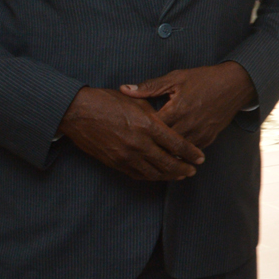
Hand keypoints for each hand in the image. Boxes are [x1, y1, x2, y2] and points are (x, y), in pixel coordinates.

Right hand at [58, 86, 203, 180]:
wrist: (77, 112)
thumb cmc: (107, 101)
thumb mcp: (137, 102)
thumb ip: (155, 114)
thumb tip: (170, 122)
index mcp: (148, 125)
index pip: (177, 144)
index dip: (191, 153)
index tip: (200, 158)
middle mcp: (140, 143)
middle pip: (169, 163)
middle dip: (184, 168)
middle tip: (193, 170)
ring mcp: (127, 156)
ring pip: (154, 172)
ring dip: (169, 175)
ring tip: (180, 175)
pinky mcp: (115, 163)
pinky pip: (138, 174)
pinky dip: (151, 177)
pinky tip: (158, 176)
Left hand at [122, 61, 256, 149]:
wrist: (236, 84)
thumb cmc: (204, 79)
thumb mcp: (176, 78)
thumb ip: (149, 87)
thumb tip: (124, 89)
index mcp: (177, 110)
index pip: (152, 129)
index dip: (138, 134)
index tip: (126, 136)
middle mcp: (188, 125)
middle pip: (163, 146)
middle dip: (149, 150)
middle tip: (133, 154)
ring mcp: (200, 134)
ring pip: (178, 153)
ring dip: (165, 157)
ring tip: (148, 161)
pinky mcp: (209, 138)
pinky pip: (191, 151)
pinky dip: (180, 155)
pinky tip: (170, 157)